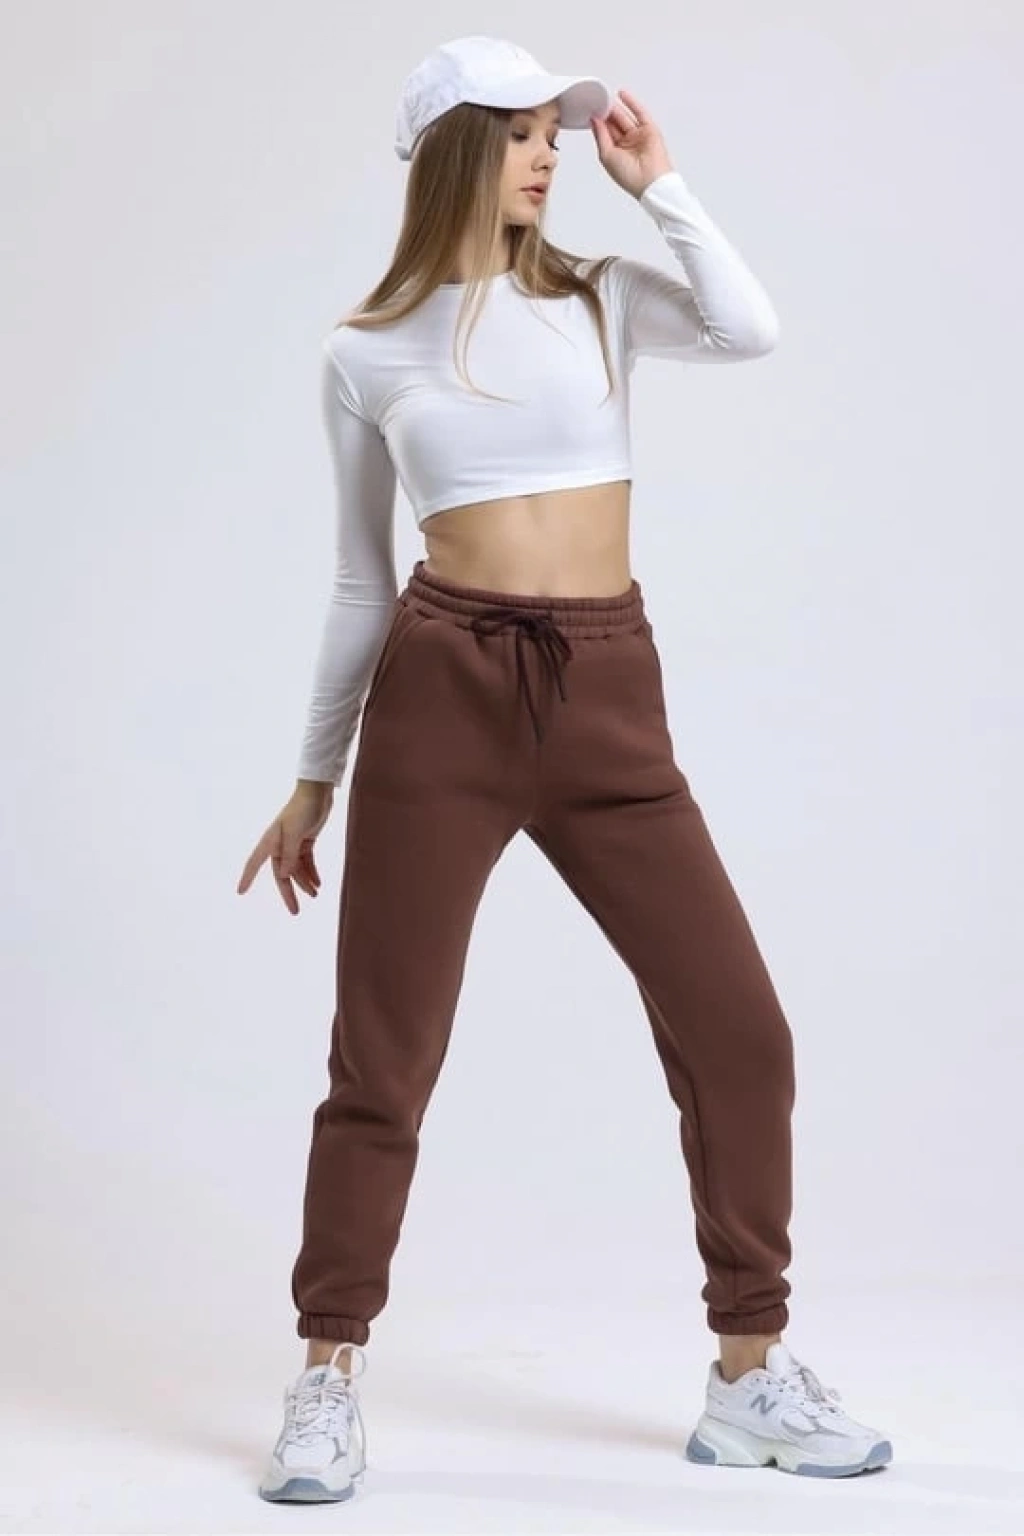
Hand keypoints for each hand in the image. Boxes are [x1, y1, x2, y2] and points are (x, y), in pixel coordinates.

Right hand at [236, 784, 332, 914]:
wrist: (318, 792)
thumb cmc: (303, 809)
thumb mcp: (296, 834)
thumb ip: (290, 855)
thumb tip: (284, 875)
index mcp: (271, 842)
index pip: (255, 863)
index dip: (247, 878)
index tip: (240, 892)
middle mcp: (280, 845)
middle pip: (282, 874)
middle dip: (289, 892)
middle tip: (295, 911)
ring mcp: (293, 843)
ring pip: (296, 870)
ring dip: (305, 882)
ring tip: (315, 894)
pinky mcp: (306, 841)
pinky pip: (306, 862)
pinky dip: (312, 873)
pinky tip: (318, 883)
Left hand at [589, 88, 673, 199]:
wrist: (650, 181)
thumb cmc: (629, 176)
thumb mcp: (606, 155)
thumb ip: (600, 135)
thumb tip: (594, 120)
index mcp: (616, 152)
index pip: (605, 132)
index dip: (598, 121)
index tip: (590, 110)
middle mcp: (627, 143)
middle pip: (614, 123)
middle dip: (605, 113)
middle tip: (596, 101)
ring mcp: (638, 136)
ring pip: (625, 117)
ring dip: (615, 107)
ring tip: (605, 97)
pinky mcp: (649, 129)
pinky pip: (639, 113)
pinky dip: (631, 103)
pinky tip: (622, 94)